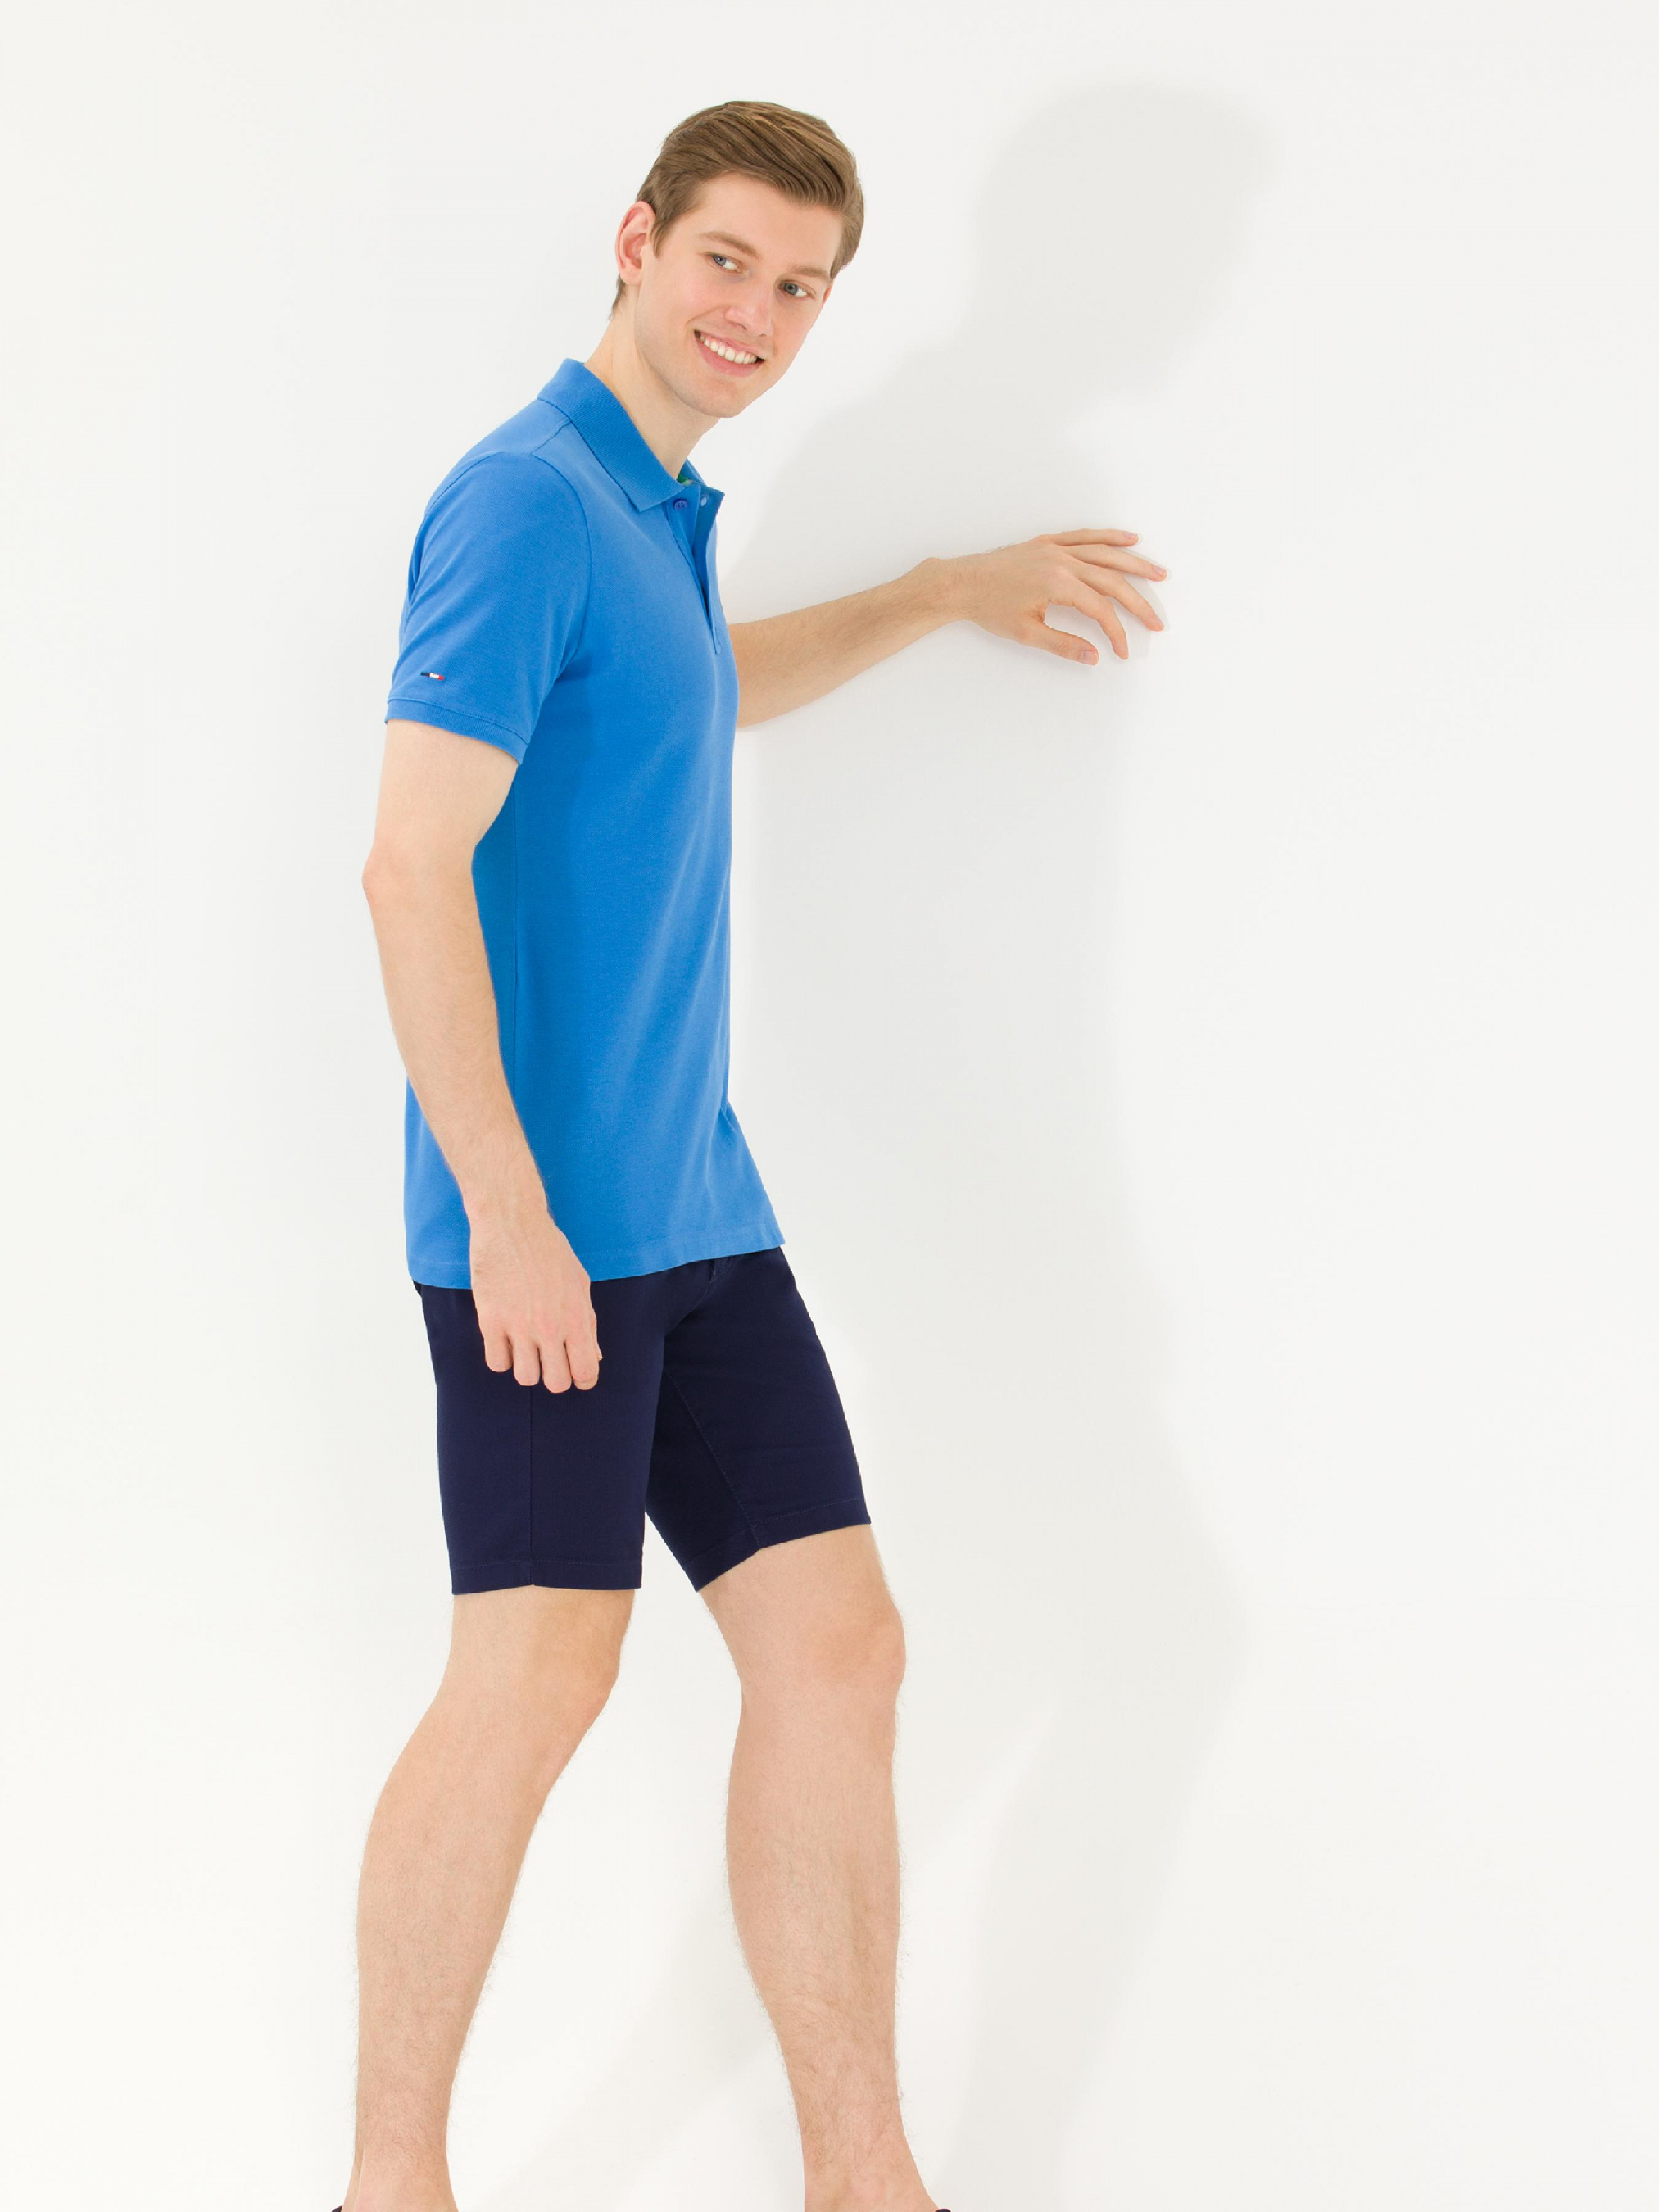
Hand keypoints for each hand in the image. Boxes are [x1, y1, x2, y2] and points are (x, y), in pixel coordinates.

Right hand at [466, 1199, 601, 1390]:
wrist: (512, 1223)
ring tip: (526, 1348)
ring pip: (525, 1378)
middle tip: (550, 1360)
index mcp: (577, 1318)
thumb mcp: (580, 1283)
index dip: (583, 1378)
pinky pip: (497, 1363)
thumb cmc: (550, 1250)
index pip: (586, 1372)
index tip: (576, 1371)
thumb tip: (594, 1357)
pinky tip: (506, 1340)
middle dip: (556, 1376)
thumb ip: (588, 1323)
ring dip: (527, 1368)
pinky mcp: (490, 1320)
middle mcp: (550, 1327)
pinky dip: (502, 1357)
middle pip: (556, 1383)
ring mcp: (518, 1326)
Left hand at [940, 529, 1166, 664]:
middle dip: (1138, 603)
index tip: (1122, 651)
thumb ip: (1064, 645)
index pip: (1101, 609)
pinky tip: (1129, 540)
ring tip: (1159, 574)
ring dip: (1135, 564)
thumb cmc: (989, 608)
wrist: (962, 583)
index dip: (1116, 632)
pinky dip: (1109, 537)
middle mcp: (1062, 561)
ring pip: (1105, 554)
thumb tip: (1094, 656)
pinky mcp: (1048, 542)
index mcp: (1059, 584)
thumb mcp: (1027, 634)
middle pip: (1112, 581)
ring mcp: (1056, 548)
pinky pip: (1085, 536)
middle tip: (1157, 622)